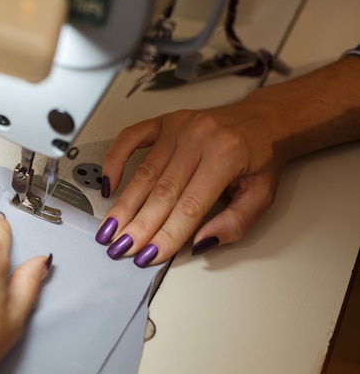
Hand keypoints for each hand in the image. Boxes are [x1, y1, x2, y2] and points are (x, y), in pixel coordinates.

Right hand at [97, 104, 289, 266]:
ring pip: (144, 173)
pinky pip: (131, 138)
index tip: (150, 255)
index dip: (167, 234)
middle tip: (122, 248)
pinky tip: (109, 184)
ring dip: (124, 205)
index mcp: (227, 156)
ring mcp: (178, 127)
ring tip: (110, 229)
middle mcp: (199, 138)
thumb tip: (201, 242)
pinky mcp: (165, 122)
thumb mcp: (262, 194)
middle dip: (139, 225)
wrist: (264, 119)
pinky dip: (115, 161)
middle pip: (161, 192)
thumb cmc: (261, 156)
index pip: (189, 206)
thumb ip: (236, 223)